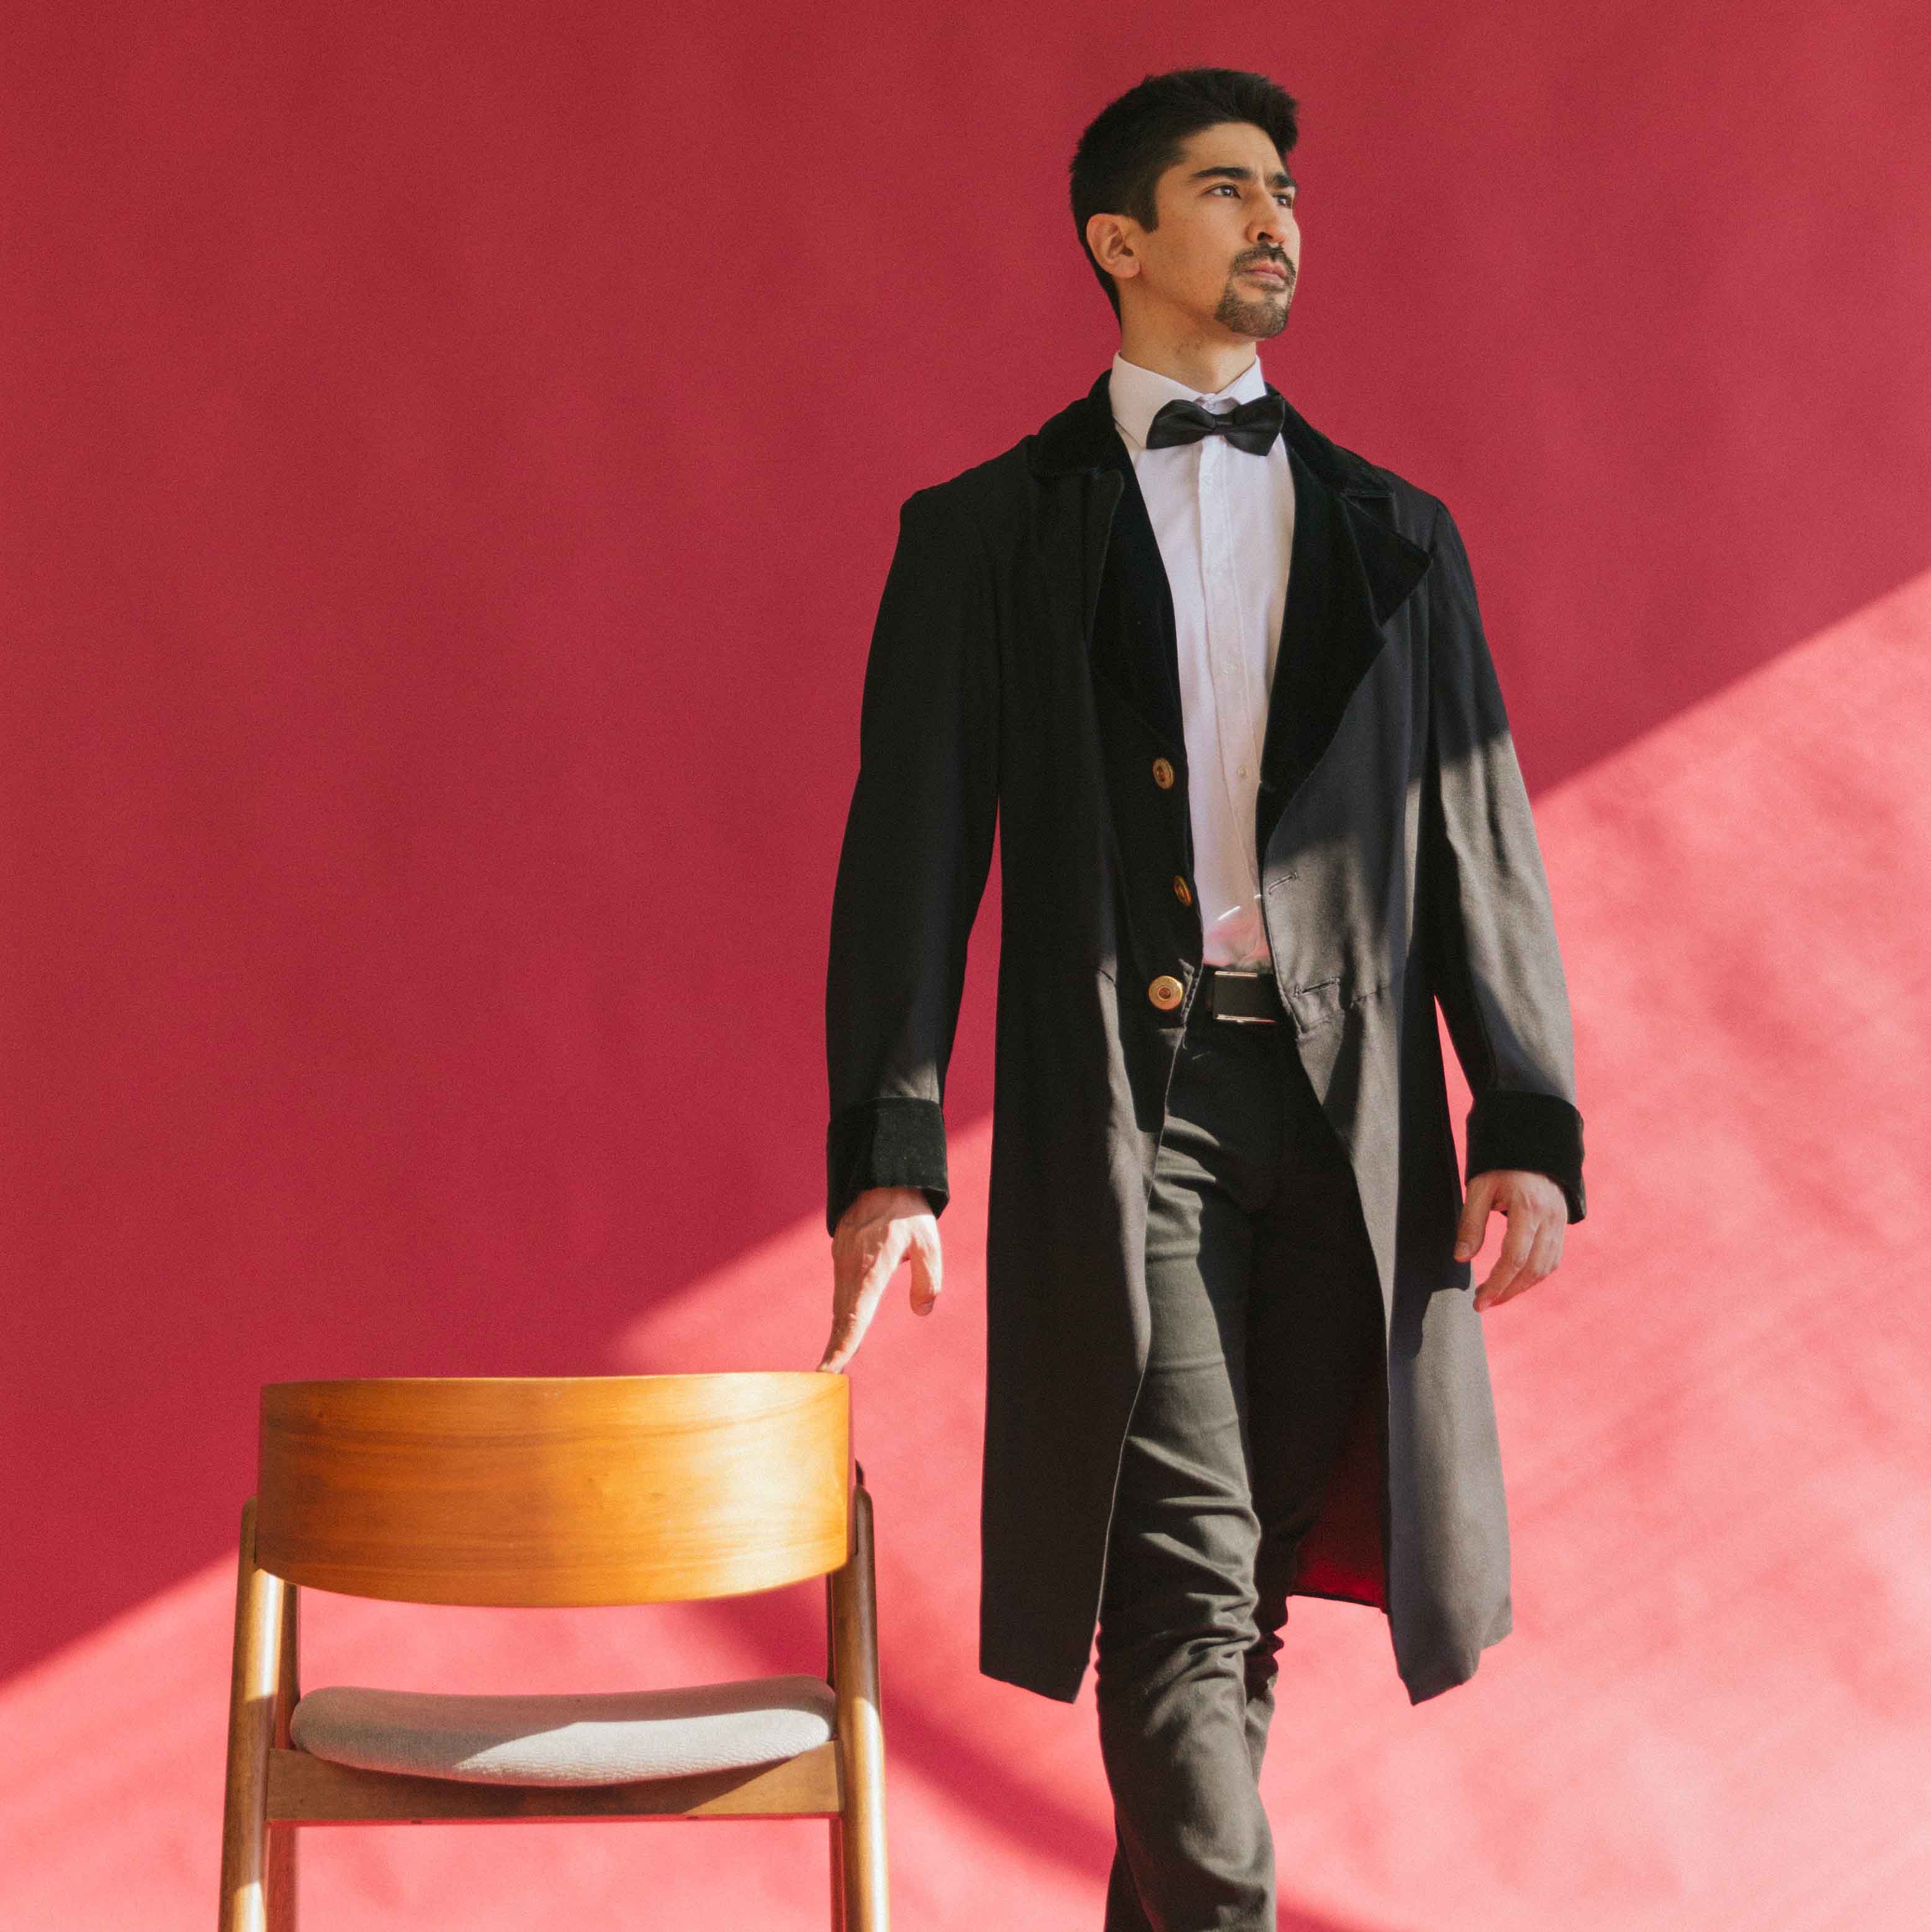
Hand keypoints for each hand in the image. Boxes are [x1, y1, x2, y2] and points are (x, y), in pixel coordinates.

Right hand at [819, 1185, 942, 1371]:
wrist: (881, 1173)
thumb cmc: (907, 1209)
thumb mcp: (928, 1243)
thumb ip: (928, 1279)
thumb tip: (922, 1310)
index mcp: (869, 1270)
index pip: (853, 1318)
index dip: (842, 1347)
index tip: (828, 1373)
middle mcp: (849, 1269)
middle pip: (840, 1317)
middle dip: (834, 1350)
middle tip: (824, 1381)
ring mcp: (842, 1260)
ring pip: (839, 1303)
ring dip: (838, 1333)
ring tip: (833, 1365)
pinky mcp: (842, 1252)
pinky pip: (841, 1289)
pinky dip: (841, 1313)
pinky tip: (845, 1328)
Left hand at [1455, 1169, 1565, 1311]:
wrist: (1533, 1143)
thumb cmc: (1501, 1164)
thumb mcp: (1479, 1187)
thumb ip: (1470, 1223)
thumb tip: (1461, 1258)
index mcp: (1528, 1207)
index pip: (1514, 1258)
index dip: (1497, 1284)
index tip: (1479, 1301)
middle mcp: (1549, 1219)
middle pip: (1533, 1269)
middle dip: (1507, 1292)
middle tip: (1483, 1304)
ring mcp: (1559, 1222)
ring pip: (1546, 1267)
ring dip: (1522, 1287)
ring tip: (1496, 1297)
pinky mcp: (1561, 1225)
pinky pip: (1552, 1259)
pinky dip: (1535, 1275)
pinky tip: (1515, 1281)